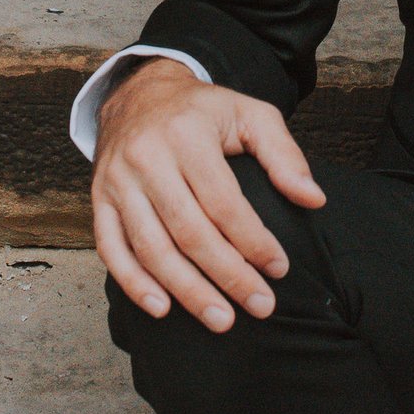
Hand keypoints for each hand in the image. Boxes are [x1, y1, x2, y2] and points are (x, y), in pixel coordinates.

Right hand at [89, 58, 325, 331]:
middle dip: (227, 275)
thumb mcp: (251, 114)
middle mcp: (147, 159)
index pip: (224, 202)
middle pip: (189, 231)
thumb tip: (314, 199)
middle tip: (259, 306)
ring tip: (221, 319)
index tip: (279, 269)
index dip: (253, 240)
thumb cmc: (203, 111)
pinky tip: (162, 308)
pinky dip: (133, 283)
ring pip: (152, 247)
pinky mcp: (99, 200)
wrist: (139, 93)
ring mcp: (118, 182)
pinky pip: (111, 248)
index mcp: (187, 135)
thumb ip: (285, 155)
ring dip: (187, 290)